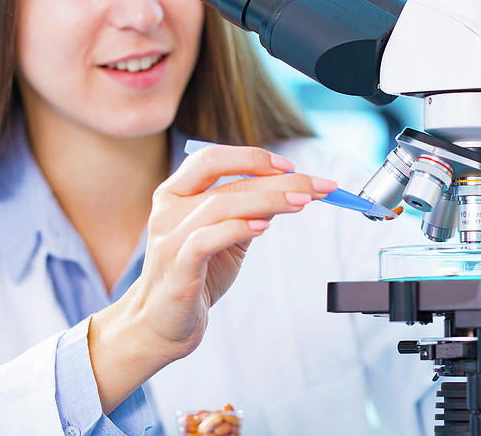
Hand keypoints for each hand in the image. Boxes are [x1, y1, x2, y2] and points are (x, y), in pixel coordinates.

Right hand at [88, 144, 335, 411]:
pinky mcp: (176, 268)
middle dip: (277, 180)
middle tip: (317, 186)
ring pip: (220, 205)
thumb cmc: (198, 275)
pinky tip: (264, 227)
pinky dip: (237, 228)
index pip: (212, 159)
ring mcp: (169, 238)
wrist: (163, 323)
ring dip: (267, 200)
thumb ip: (250, 210)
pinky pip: (206, 239)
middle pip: (226, 182)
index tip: (291, 166)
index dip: (252, 157)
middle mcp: (167, 210)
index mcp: (174, 193)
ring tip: (302, 203)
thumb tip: (292, 188)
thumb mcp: (227, 236)